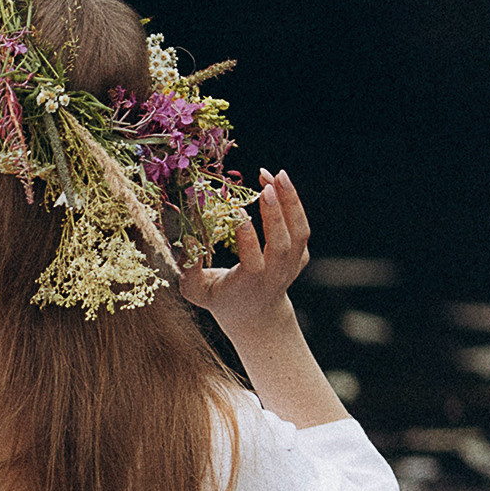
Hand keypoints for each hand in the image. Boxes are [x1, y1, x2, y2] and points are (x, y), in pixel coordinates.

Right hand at [180, 169, 309, 335]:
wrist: (257, 315)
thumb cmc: (221, 299)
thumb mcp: (197, 291)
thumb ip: (188, 270)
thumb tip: (189, 239)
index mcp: (250, 284)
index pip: (253, 262)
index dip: (248, 239)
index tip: (239, 213)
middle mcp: (276, 275)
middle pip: (284, 244)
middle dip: (276, 213)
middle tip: (266, 185)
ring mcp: (292, 265)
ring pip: (300, 232)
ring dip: (292, 201)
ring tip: (278, 174)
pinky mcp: (300, 255)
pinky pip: (301, 227)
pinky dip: (293, 203)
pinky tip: (278, 183)